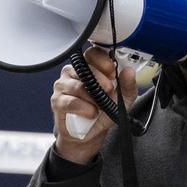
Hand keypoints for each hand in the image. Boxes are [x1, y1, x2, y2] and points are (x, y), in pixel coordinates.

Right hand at [51, 46, 136, 163]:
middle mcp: (73, 73)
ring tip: (99, 107)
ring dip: (93, 98)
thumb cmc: (103, 112)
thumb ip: (128, 86)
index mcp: (89, 67)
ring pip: (78, 86)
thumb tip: (129, 71)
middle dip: (101, 80)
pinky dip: (85, 109)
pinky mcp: (57, 101)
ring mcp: (62, 86)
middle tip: (109, 90)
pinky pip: (71, 102)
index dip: (103, 61)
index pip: (92, 53)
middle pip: (85, 68)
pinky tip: (91, 113)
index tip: (112, 71)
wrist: (91, 133)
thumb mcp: (122, 99)